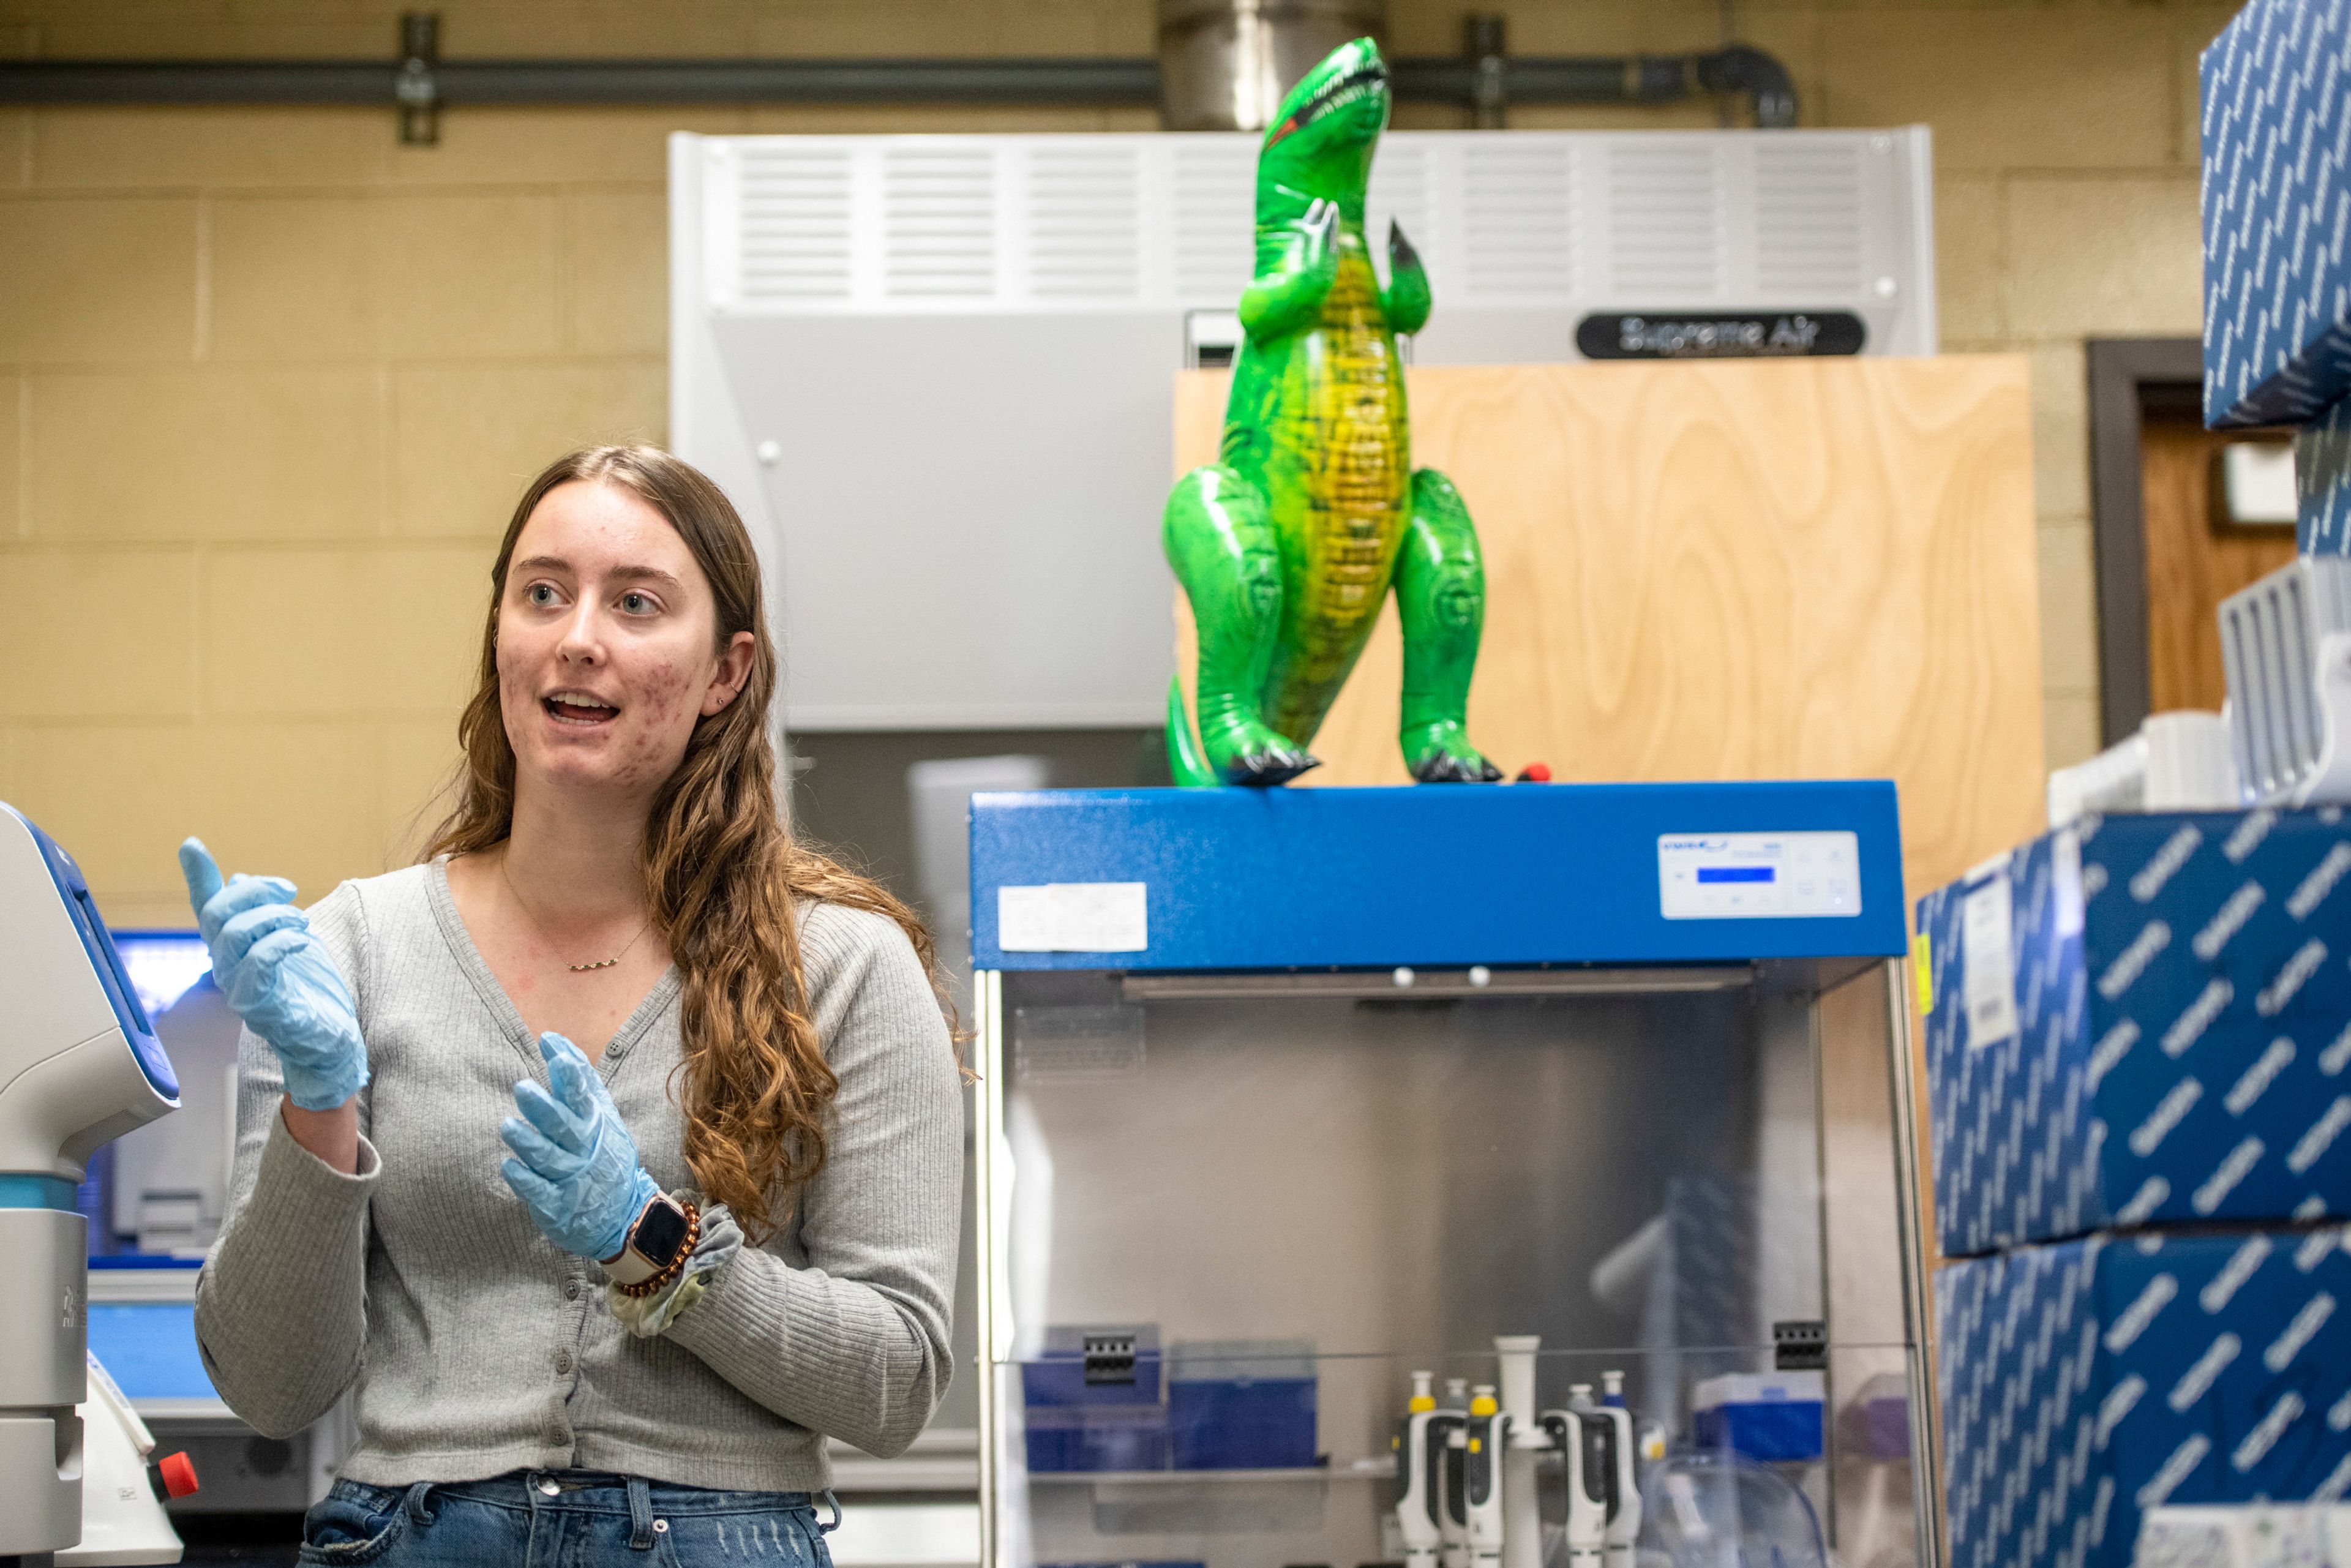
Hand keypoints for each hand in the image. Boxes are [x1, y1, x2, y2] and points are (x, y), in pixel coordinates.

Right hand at [179, 838, 367, 1111]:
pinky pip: (258, 963)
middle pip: (216, 915)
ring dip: (273, 917)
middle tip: (289, 891)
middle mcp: (225, 966)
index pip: (205, 907)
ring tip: (300, 922)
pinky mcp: (258, 1005)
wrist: (326, 1038)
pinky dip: (282, 942)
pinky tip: (301, 941)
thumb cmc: (305, 989)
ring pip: (235, 935)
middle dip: (254, 893)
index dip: (199, 875)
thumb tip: (240, 880)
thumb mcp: (286, 939)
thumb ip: (260, 912)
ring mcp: (237, 987)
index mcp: (231, 947)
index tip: (191, 844)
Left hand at [500, 1032, 659, 1261]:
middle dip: (545, 1108)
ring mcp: (573, 1179)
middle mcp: (586, 1150)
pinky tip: (508, 1166)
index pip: (582, 1096)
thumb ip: (579, 1079)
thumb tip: (554, 1041)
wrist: (624, 1213)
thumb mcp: (602, 1115)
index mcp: (595, 1125)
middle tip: (522, 1088)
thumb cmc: (604, 1154)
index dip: (569, 1075)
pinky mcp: (559, 1206)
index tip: (552, 1052)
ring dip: (529, 1143)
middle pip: (564, 1127)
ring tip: (507, 1126)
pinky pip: (541, 1193)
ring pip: (550, 1159)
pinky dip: (525, 1180)